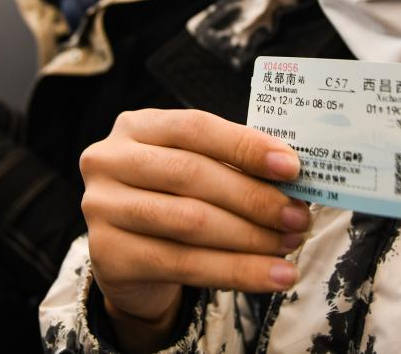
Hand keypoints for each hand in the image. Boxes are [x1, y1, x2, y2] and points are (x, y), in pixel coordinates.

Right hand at [79, 109, 308, 351]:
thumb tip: (292, 173)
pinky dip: (237, 271)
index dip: (245, 146)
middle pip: (192, 174)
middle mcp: (109, 160)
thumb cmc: (170, 200)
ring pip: (191, 222)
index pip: (195, 127)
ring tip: (290, 245)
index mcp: (135, 126)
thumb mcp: (192, 169)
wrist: (128, 259)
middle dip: (254, 197)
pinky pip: (184, 264)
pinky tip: (272, 275)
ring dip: (251, 237)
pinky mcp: (108, 253)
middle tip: (297, 216)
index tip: (291, 166)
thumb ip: (230, 164)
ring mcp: (102, 207)